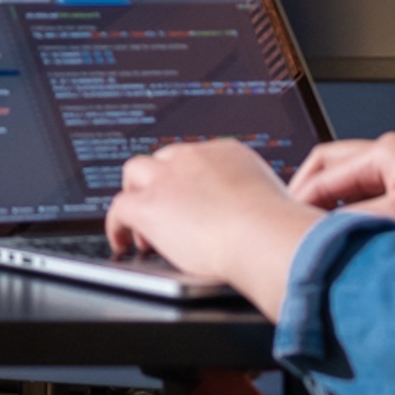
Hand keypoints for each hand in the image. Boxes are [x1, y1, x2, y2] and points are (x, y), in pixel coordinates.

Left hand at [104, 140, 323, 317]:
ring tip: (141, 226)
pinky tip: (123, 241)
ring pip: (135, 173)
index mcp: (227, 153)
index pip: (195, 159)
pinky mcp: (148, 205)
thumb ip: (255, 203)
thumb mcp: (273, 201)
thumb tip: (256, 218)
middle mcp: (194, 158)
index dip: (186, 181)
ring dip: (136, 196)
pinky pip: (119, 208)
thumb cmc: (277, 228)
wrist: (264, 235)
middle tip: (165, 213)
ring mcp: (168, 178)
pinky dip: (117, 225)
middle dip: (160, 184)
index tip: (188, 199)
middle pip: (163, 160)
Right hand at [287, 133, 394, 232]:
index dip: (299, 199)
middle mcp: (390, 154)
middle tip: (291, 221)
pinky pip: (367, 194)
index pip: (323, 173)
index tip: (284, 223)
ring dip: (331, 205)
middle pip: (329, 167)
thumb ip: (354, 222)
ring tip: (318, 232)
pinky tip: (350, 234)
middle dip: (307, 193)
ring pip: (348, 182)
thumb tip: (319, 233)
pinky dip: (352, 211)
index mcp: (384, 152)